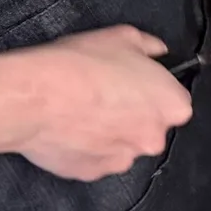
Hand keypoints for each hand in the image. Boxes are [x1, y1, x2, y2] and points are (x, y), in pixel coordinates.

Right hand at [0, 26, 193, 179]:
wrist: (36, 97)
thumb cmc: (83, 63)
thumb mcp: (122, 37)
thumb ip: (149, 46)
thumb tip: (158, 52)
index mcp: (172, 106)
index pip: (174, 101)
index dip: (152, 91)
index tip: (131, 84)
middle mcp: (154, 139)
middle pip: (149, 127)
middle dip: (132, 115)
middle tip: (104, 97)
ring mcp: (123, 161)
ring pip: (122, 146)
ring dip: (109, 134)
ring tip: (80, 113)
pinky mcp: (92, 174)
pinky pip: (95, 159)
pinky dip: (85, 149)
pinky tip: (67, 130)